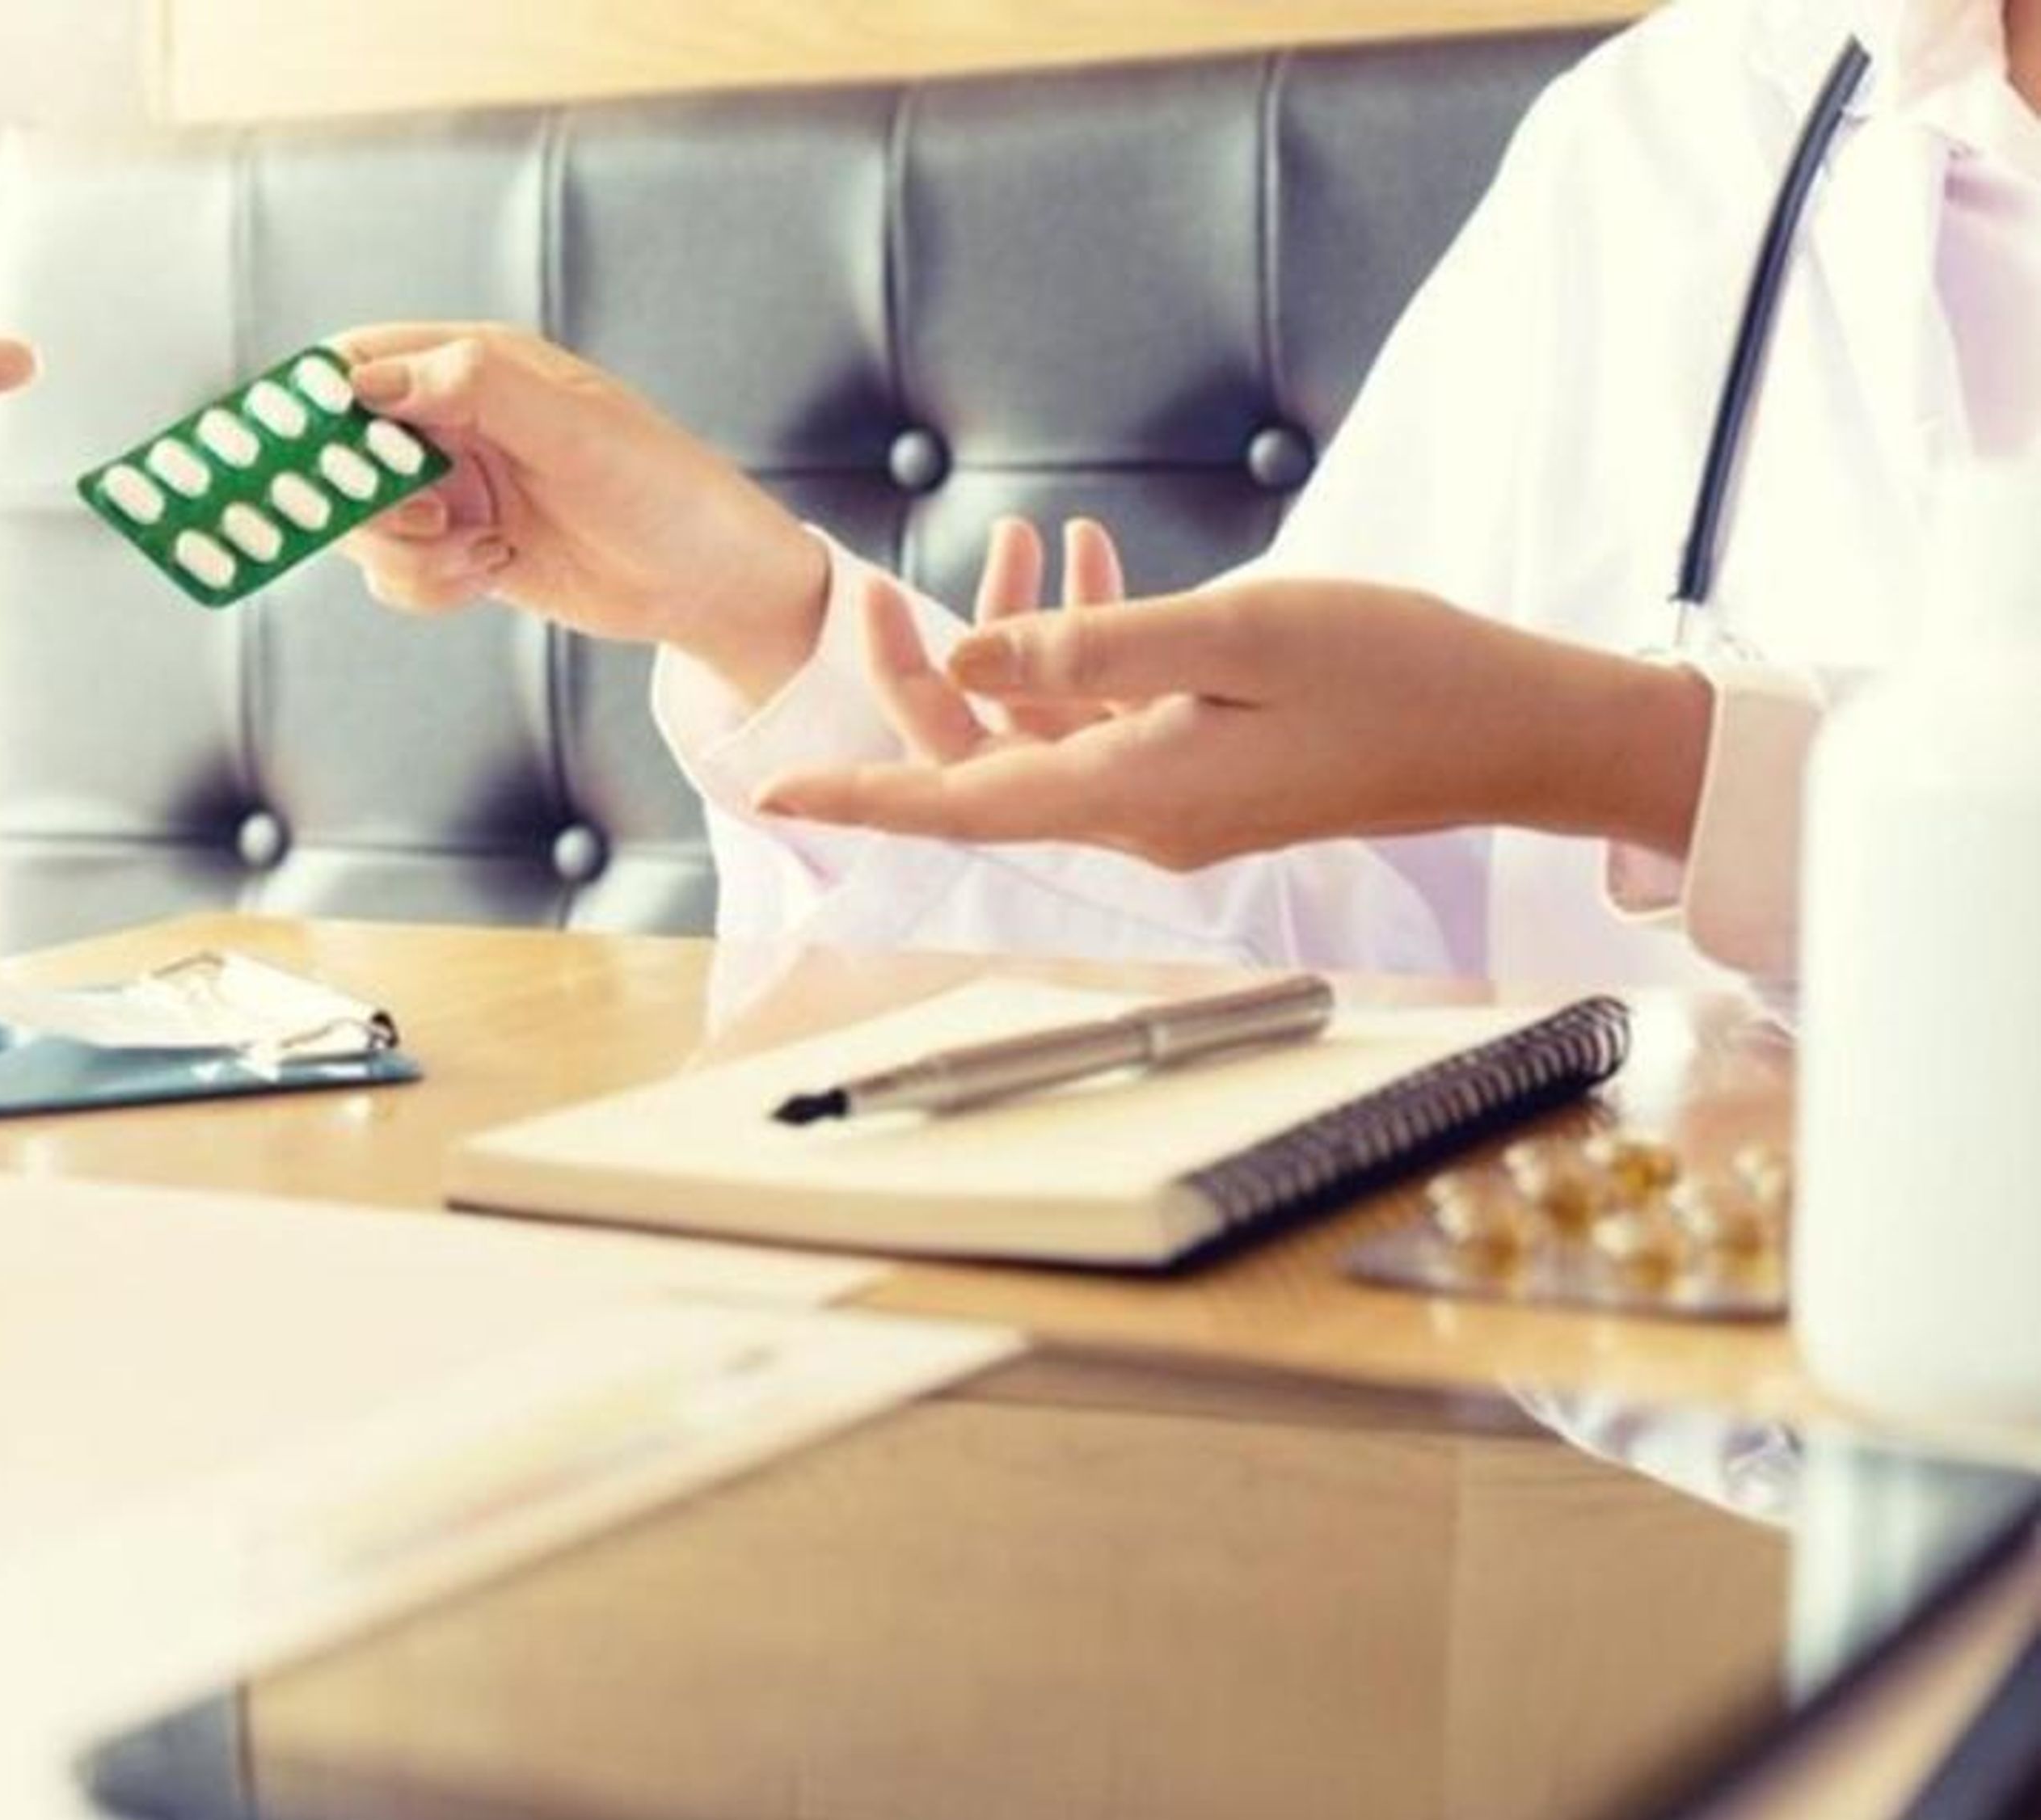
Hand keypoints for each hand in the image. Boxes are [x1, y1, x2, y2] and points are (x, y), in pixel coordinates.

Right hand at [335, 325, 829, 698]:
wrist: (704, 582)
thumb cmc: (658, 488)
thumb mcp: (573, 428)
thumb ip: (472, 388)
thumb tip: (367, 383)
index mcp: (471, 364)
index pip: (354, 361)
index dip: (314, 405)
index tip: (311, 458)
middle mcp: (449, 420)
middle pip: (337, 452)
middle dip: (366, 499)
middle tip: (433, 521)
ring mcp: (449, 487)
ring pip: (361, 522)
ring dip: (406, 552)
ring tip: (481, 554)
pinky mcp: (455, 549)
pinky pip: (394, 573)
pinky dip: (426, 587)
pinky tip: (487, 577)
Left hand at [754, 517, 1713, 869]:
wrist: (1515, 726)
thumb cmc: (1394, 673)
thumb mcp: (1230, 636)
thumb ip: (1088, 650)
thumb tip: (964, 660)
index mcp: (1128, 796)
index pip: (953, 803)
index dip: (856, 793)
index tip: (769, 787)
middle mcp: (1137, 818)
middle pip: (984, 761)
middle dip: (925, 674)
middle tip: (888, 584)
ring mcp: (1176, 802)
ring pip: (1048, 730)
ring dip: (1022, 641)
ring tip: (1034, 538)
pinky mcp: (1214, 776)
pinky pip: (1113, 720)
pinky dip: (1093, 649)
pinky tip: (1102, 563)